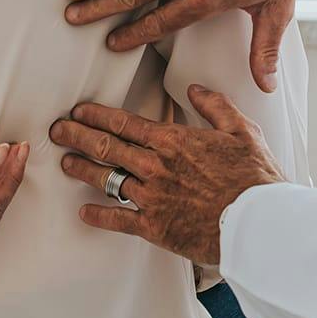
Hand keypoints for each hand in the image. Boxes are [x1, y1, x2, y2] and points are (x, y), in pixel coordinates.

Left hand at [49, 86, 283, 264]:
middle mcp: (155, 166)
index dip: (97, 115)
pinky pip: (118, 220)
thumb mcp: (241, 131)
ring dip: (82, 169)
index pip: (124, 123)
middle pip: (106, 147)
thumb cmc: (254, 178)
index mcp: (173, 141)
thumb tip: (196, 90)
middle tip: (58, 131)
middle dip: (77, 136)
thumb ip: (215, 106)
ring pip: (106, 179)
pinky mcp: (154, 227)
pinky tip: (84, 212)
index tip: (80, 111)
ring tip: (65, 163)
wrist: (258, 223)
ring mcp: (151, 197)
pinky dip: (99, 215)